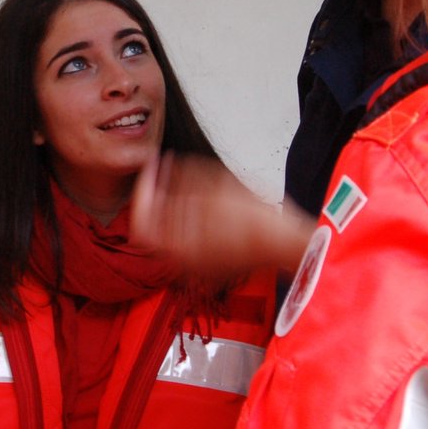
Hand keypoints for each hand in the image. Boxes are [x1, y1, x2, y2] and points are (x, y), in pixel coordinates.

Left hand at [130, 153, 314, 274]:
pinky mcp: (208, 263)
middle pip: (151, 227)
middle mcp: (181, 261)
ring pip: (166, 233)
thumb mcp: (215, 187)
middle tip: (159, 174)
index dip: (142, 191)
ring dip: (167, 205)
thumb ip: (181, 176)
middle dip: (153, 196)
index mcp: (179, 247)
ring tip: (178, 181)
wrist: (285, 244)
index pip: (142, 221)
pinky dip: (183, 217)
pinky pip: (183, 240)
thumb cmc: (255, 220)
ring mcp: (194, 264)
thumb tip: (159, 164)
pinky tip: (197, 199)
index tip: (150, 170)